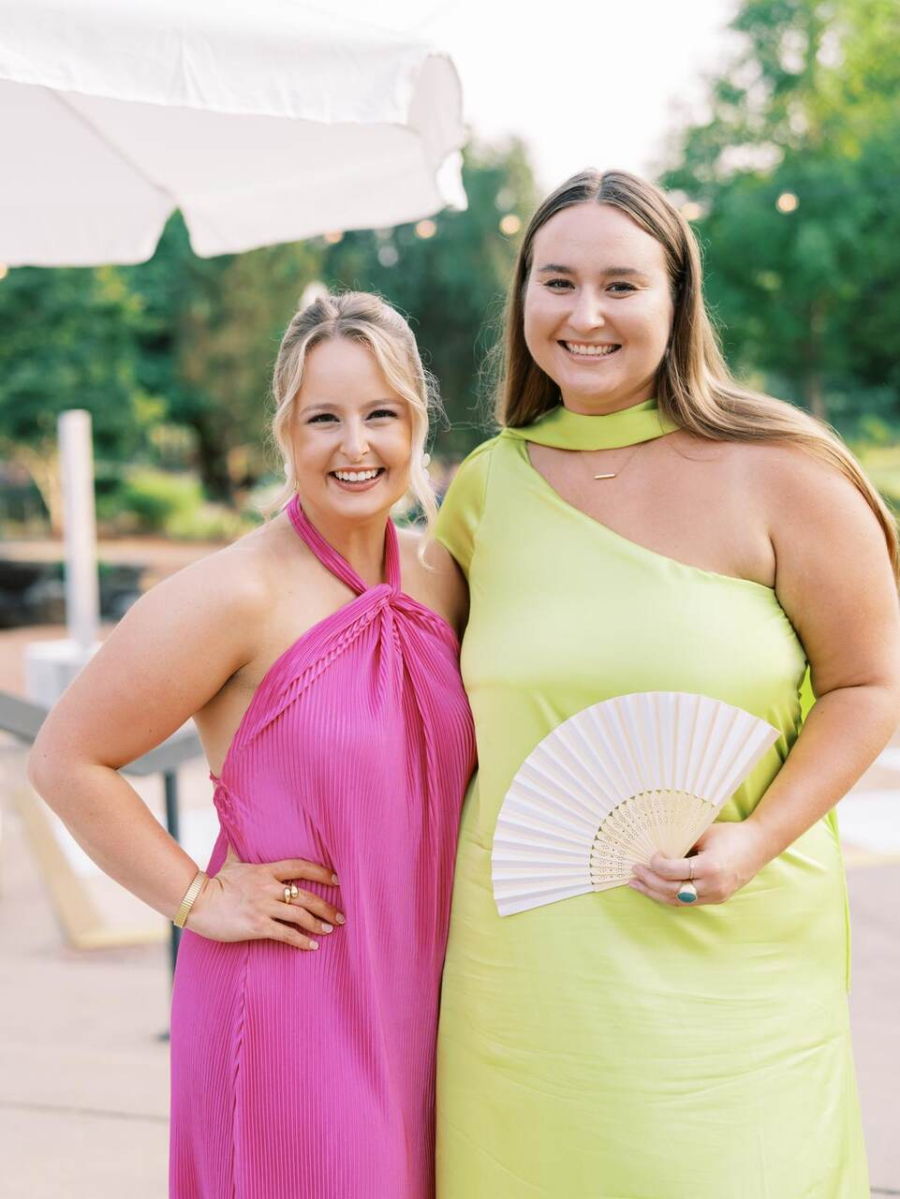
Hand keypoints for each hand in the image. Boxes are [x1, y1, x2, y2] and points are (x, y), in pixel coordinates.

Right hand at [185, 843, 344, 949]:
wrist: (198, 903)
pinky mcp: (257, 926)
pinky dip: (302, 941)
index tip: (337, 880)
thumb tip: (233, 830)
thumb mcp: (231, 862)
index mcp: (265, 871)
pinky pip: (286, 934)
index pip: (300, 867)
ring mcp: (264, 907)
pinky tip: (312, 946)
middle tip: (340, 916)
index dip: (321, 872)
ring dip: (318, 924)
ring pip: (300, 915)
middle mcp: (268, 888)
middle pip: (306, 895)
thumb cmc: (215, 883)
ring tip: (329, 930)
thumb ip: (238, 849)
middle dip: (327, 907)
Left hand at [628, 821, 771, 906]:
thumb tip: (654, 847)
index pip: (674, 872)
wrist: (758, 846)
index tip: (648, 856)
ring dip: (654, 893)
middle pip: (672, 890)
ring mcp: (715, 896)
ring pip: (677, 900)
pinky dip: (668, 896)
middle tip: (634, 871)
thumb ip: (681, 842)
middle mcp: (713, 886)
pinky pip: (687, 901)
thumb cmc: (730, 835)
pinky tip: (654, 889)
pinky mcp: (716, 899)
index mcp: (710, 867)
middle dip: (649, 882)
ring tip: (636, 885)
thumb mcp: (704, 833)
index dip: (656, 865)